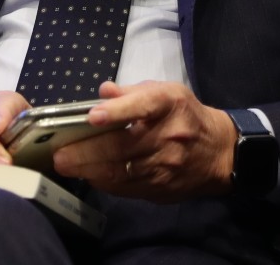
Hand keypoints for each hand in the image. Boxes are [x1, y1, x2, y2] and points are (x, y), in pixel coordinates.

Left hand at [51, 80, 235, 202]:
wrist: (219, 152)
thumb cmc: (185, 115)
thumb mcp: (166, 91)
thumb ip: (132, 92)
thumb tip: (104, 92)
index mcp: (169, 104)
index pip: (142, 107)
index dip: (116, 112)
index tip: (92, 117)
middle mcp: (168, 135)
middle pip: (123, 146)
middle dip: (87, 151)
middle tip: (60, 155)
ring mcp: (165, 166)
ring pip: (122, 171)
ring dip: (90, 170)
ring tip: (66, 165)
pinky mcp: (161, 188)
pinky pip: (127, 187)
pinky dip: (105, 181)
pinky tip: (89, 175)